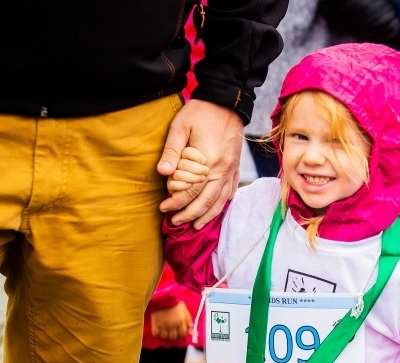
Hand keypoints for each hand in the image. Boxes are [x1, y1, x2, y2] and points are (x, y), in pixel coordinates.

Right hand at [150, 301, 191, 340]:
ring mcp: (163, 325)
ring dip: (165, 335)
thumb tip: (190, 328)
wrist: (163, 297)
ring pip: (164, 336)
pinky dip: (157, 334)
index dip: (181, 335)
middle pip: (173, 337)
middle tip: (172, 333)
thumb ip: (188, 320)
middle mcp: (172, 325)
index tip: (179, 334)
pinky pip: (155, 334)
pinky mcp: (155, 323)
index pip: (182, 334)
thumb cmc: (175, 303)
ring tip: (165, 331)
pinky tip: (158, 331)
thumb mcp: (185, 310)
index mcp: (181, 322)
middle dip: (173, 336)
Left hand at [158, 99, 243, 228]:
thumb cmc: (201, 112)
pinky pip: (231, 191)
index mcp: (208, 161)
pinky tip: (215, 209)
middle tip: (176, 221)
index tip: (164, 208)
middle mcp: (222, 169)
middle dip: (190, 214)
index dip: (176, 202)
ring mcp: (232, 169)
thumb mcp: (181, 126)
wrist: (227, 101)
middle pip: (206, 200)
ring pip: (221, 200)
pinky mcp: (236, 166)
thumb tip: (163, 174)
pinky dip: (222, 203)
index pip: (191, 191)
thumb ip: (172, 151)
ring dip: (208, 215)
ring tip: (196, 225)